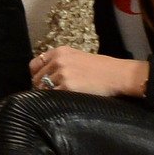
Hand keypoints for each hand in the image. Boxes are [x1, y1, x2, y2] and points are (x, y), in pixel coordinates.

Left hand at [30, 46, 150, 97]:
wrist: (118, 75)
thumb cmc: (102, 68)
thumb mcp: (78, 58)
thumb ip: (60, 63)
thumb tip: (45, 78)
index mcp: (60, 52)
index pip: (35, 64)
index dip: (36, 75)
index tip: (41, 83)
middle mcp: (58, 61)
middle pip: (36, 79)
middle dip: (42, 88)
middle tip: (52, 95)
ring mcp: (62, 74)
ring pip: (43, 89)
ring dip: (47, 96)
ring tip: (58, 99)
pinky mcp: (68, 87)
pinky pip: (52, 97)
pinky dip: (54, 101)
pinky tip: (62, 102)